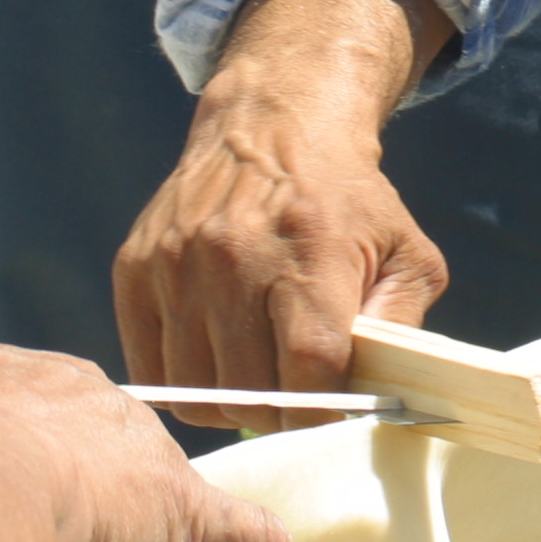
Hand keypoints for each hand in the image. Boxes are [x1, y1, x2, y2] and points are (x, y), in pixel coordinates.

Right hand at [0, 344, 313, 541]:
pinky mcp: (182, 509)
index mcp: (11, 379)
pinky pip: (246, 540)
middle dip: (100, 485)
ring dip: (165, 527)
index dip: (39, 452)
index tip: (24, 489)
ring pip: (172, 485)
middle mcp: (84, 397)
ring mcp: (141, 452)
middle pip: (111, 440)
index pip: (45, 411)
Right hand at [112, 94, 448, 436]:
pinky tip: (216, 367)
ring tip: (257, 386)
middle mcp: (234, 257)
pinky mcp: (134, 270)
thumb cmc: (347, 202)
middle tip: (296, 401)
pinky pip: (150, 370)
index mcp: (309, 253)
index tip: (332, 413)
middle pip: (249, 391)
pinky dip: (182, 387)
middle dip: (280, 414)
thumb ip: (402, 324)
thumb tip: (382, 393)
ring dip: (229, 407)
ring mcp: (177, 264)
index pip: (308, 369)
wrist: (274, 127)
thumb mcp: (407, 251)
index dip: (322, 412)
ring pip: (195, 392)